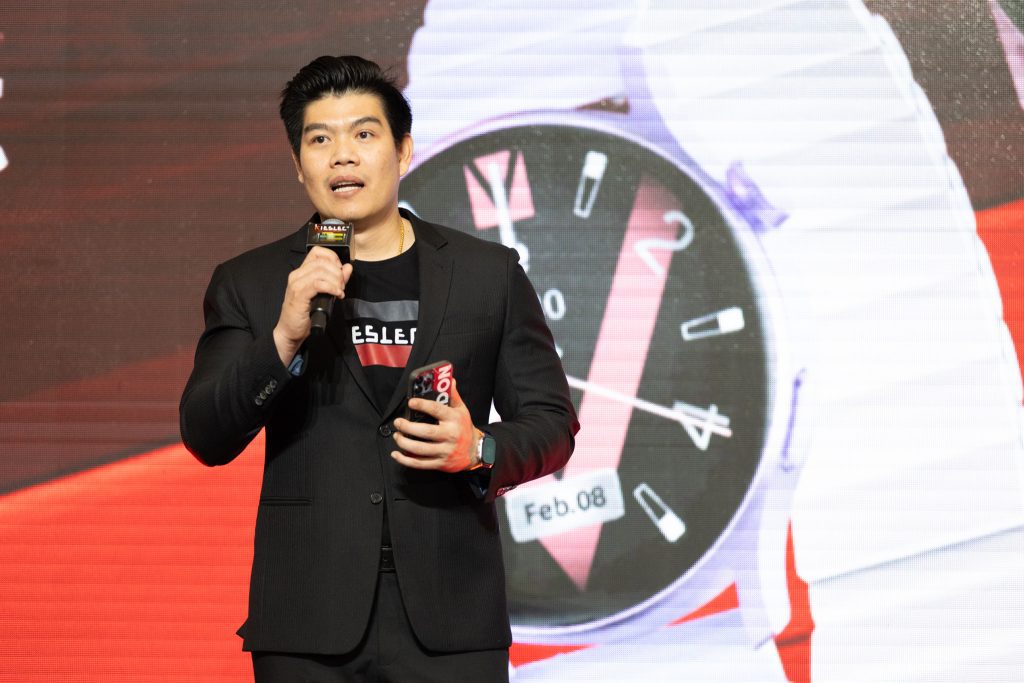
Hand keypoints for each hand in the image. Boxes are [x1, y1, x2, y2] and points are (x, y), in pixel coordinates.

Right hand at [273, 246, 352, 364]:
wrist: (290, 331)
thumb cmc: (305, 314)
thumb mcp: (324, 294)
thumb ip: (336, 280)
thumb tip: (347, 267)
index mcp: (302, 272)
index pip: (318, 252)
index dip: (333, 258)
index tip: (340, 271)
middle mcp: (297, 274)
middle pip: (323, 261)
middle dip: (338, 272)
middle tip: (342, 286)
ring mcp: (296, 284)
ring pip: (321, 271)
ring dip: (336, 281)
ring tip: (339, 291)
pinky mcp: (299, 295)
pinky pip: (318, 284)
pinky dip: (331, 288)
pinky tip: (336, 294)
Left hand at [391, 378, 479, 472]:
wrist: (474, 451)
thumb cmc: (464, 428)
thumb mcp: (461, 410)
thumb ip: (453, 396)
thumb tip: (450, 380)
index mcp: (454, 419)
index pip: (437, 410)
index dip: (422, 405)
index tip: (411, 403)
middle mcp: (450, 435)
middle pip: (426, 431)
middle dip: (408, 427)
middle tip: (398, 422)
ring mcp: (444, 451)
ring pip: (421, 449)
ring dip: (404, 443)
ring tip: (397, 436)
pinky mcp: (440, 463)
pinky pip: (420, 463)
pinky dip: (406, 460)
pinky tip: (397, 454)